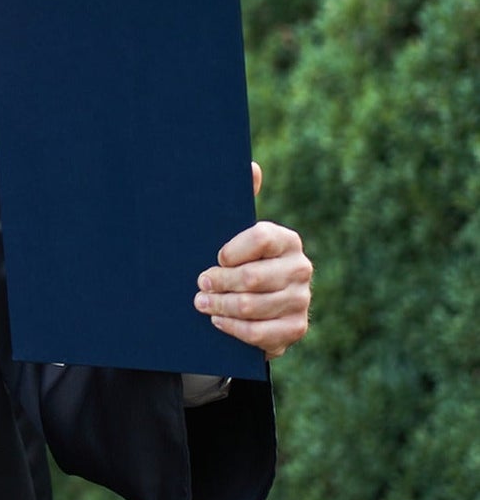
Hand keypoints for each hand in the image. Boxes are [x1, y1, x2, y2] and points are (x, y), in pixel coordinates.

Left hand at [194, 163, 311, 358]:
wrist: (254, 305)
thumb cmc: (238, 262)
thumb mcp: (234, 233)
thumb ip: (241, 200)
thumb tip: (251, 166)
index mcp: (286, 240)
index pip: (260, 238)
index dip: (232, 250)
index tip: (215, 257)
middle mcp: (300, 268)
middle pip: (253, 277)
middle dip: (218, 282)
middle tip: (199, 284)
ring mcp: (301, 300)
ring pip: (252, 306)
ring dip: (220, 306)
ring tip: (201, 303)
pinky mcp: (295, 328)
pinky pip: (260, 333)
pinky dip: (234, 328)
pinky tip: (218, 321)